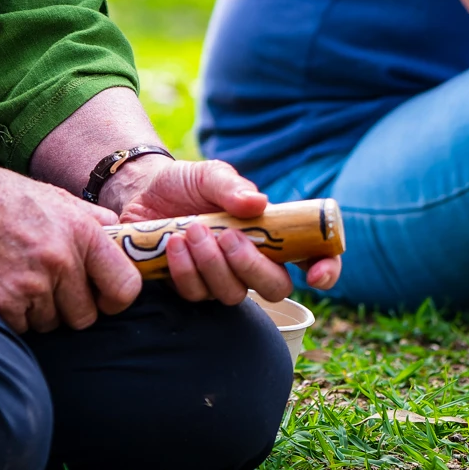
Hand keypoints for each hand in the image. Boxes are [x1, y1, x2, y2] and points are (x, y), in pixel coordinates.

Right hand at [0, 163, 142, 333]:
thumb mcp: (53, 196)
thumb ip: (91, 220)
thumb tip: (122, 237)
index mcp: (81, 231)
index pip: (125, 287)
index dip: (115, 298)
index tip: (103, 297)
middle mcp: (60, 260)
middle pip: (85, 316)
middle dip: (69, 307)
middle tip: (45, 283)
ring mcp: (30, 285)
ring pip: (51, 324)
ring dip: (37, 310)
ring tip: (15, 275)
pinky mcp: (1, 304)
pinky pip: (22, 328)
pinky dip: (12, 315)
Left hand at [103, 156, 341, 305]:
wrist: (143, 190)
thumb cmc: (187, 184)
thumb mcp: (209, 174)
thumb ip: (232, 186)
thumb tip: (258, 203)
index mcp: (271, 234)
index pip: (312, 259)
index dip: (325, 271)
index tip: (316, 275)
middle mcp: (251, 262)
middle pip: (274, 288)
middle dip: (252, 267)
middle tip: (228, 237)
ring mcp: (221, 279)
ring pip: (232, 295)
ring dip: (213, 265)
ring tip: (193, 230)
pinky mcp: (190, 287)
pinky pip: (196, 294)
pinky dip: (185, 270)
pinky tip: (175, 243)